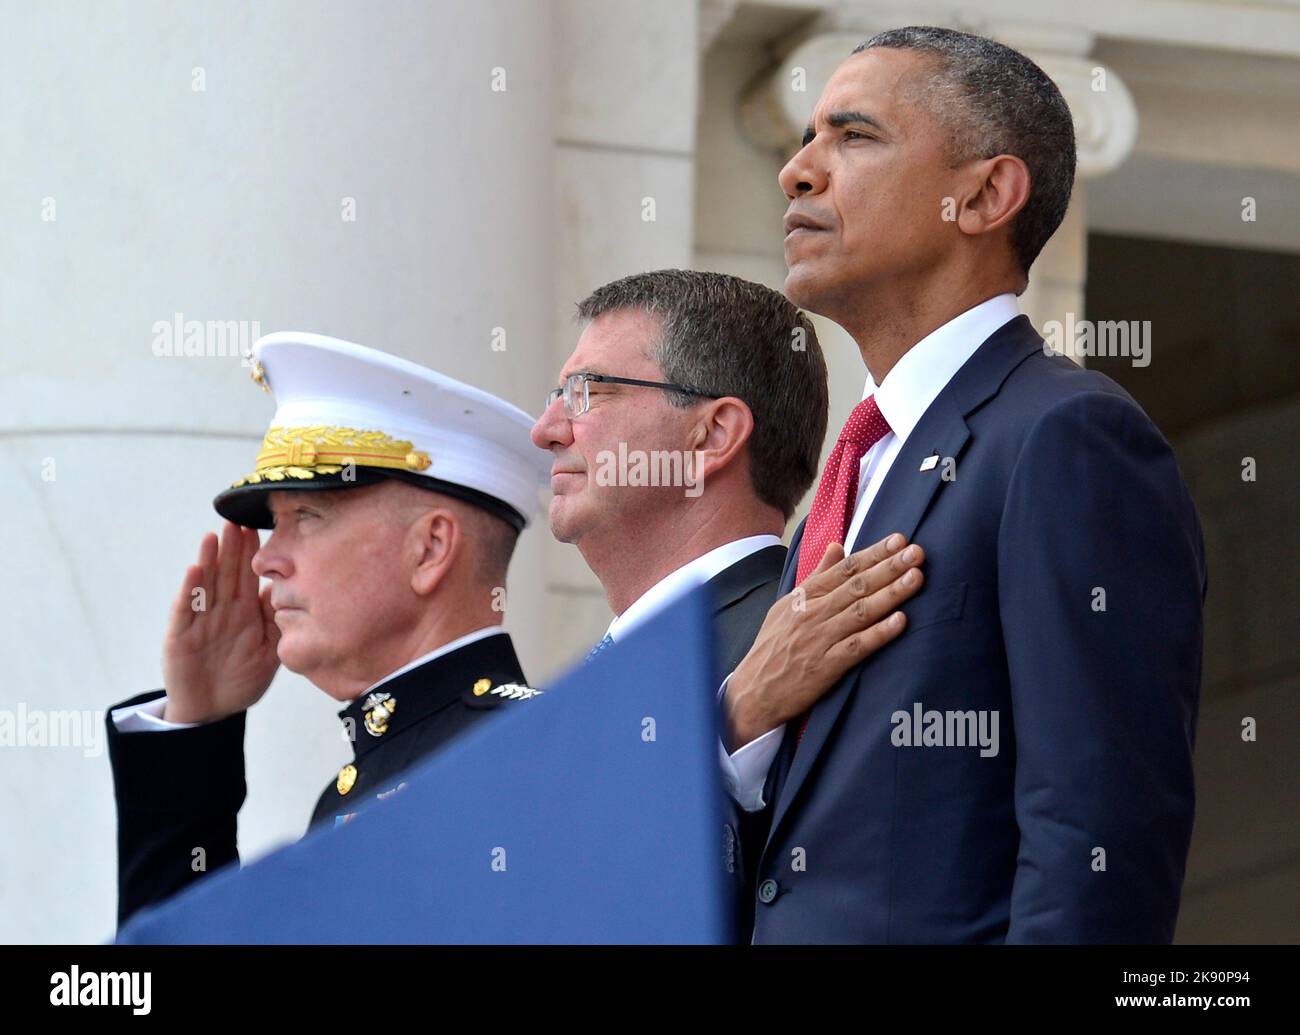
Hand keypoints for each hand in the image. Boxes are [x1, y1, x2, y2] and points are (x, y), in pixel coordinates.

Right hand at [161, 521, 280, 723]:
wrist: (213, 711)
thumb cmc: (242, 679)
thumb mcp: (269, 651)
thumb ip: (278, 624)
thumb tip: (288, 592)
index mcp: (245, 611)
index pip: (248, 575)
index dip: (251, 552)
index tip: (258, 525)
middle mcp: (222, 610)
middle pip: (227, 572)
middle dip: (231, 547)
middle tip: (236, 519)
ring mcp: (201, 620)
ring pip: (206, 584)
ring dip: (209, 560)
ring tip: (214, 536)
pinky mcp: (182, 635)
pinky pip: (186, 609)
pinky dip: (190, 590)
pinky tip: (195, 569)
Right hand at [723, 533, 924, 750]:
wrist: (754, 690)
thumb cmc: (773, 646)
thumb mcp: (788, 605)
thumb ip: (816, 576)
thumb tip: (838, 547)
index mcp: (805, 596)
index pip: (845, 569)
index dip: (874, 554)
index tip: (899, 541)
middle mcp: (813, 613)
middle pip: (857, 585)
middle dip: (889, 567)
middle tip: (917, 553)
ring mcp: (820, 639)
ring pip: (861, 611)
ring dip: (890, 594)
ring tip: (916, 578)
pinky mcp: (826, 666)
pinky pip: (857, 646)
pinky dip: (879, 633)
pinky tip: (901, 622)